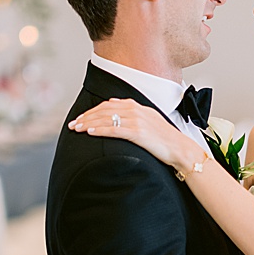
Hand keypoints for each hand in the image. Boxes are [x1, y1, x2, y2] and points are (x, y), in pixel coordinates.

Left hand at [68, 98, 191, 166]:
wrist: (180, 149)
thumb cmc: (164, 139)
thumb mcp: (148, 121)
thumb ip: (132, 114)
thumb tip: (114, 108)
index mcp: (138, 107)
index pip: (109, 105)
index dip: (93, 111)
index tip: (81, 117)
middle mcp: (136, 111)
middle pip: (104, 111)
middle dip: (86, 117)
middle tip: (73, 123)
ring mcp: (137, 121)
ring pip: (106, 119)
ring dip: (89, 123)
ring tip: (77, 128)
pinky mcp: (138, 133)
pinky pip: (114, 130)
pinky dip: (100, 130)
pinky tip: (90, 133)